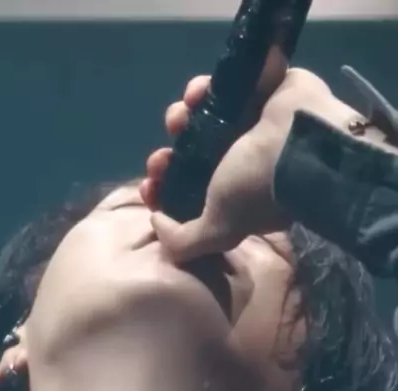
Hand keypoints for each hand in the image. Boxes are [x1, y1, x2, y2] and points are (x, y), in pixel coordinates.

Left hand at [140, 68, 362, 261]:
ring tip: (181, 117)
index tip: (149, 185)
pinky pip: (221, 84)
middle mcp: (238, 160)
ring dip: (181, 118)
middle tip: (162, 157)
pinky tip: (199, 92)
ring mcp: (247, 123)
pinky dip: (203, 88)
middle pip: (189, 156)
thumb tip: (157, 225)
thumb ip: (184, 241)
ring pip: (200, 118)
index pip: (189, 192)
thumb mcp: (219, 228)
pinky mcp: (256, 88)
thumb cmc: (258, 185)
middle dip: (167, 157)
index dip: (164, 190)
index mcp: (233, 193)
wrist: (305, 139)